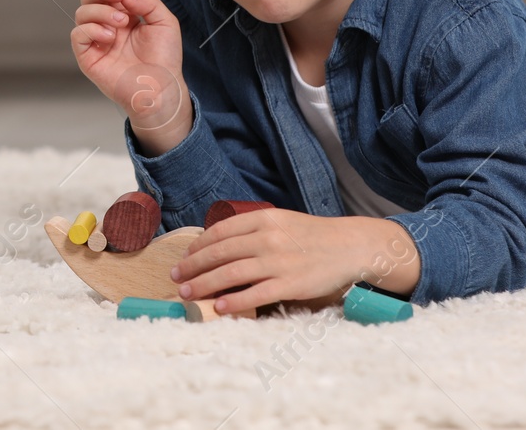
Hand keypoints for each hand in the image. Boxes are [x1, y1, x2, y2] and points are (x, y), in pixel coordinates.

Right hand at [71, 0, 187, 144]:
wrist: (161, 87)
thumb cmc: (164, 59)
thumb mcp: (165, 22)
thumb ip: (148, 2)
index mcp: (124, 17)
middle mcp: (107, 27)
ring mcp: (97, 42)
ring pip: (82, 13)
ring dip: (101, 11)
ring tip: (121, 22)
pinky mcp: (88, 57)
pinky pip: (78, 35)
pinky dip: (91, 29)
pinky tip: (110, 36)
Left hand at [169, 208, 417, 315]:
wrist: (350, 246)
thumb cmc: (312, 235)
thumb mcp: (281, 221)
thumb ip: (253, 229)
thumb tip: (219, 243)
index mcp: (264, 218)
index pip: (221, 231)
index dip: (198, 245)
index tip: (185, 256)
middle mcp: (268, 238)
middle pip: (219, 253)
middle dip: (192, 266)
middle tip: (175, 276)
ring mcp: (279, 261)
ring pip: (231, 273)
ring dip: (203, 285)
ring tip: (186, 293)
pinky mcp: (290, 284)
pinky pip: (255, 294)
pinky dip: (234, 301)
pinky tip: (218, 307)